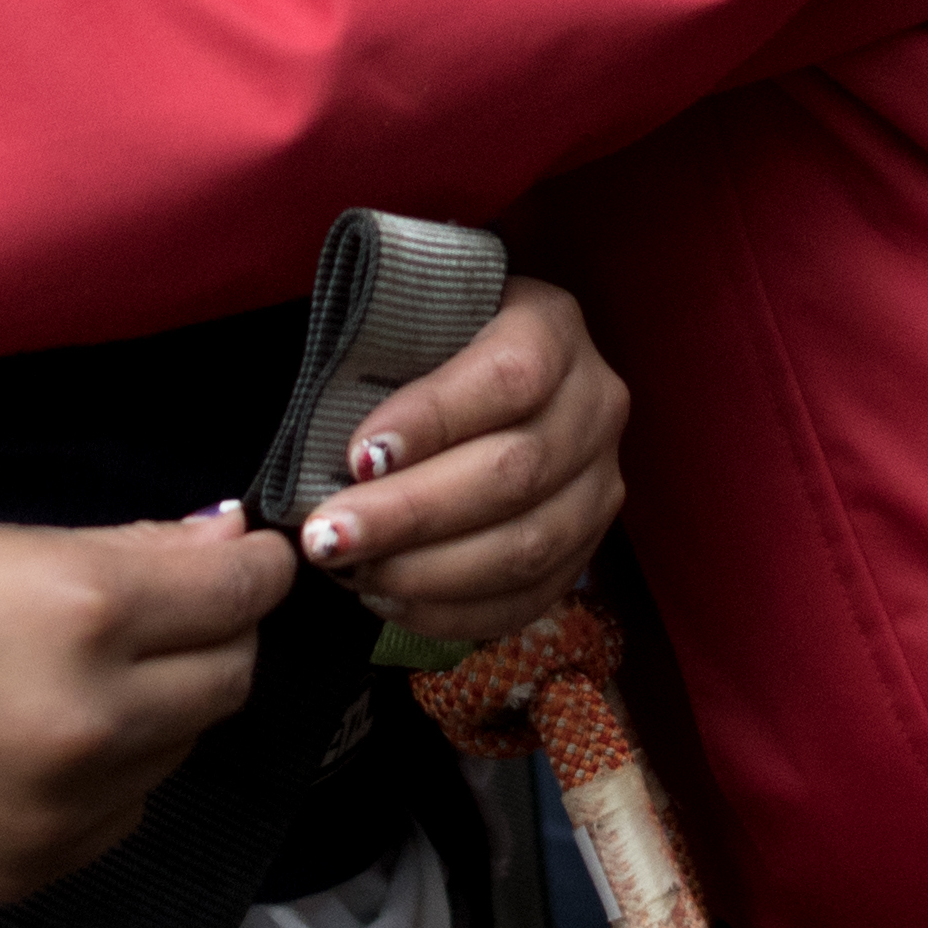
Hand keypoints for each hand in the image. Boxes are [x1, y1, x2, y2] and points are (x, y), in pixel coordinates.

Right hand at [0, 516, 298, 902]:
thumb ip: (121, 555)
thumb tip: (213, 547)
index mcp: (82, 608)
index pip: (238, 591)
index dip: (253, 566)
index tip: (247, 557)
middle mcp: (91, 716)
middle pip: (227, 678)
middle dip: (215, 636)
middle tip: (173, 612)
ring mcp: (64, 805)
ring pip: (176, 751)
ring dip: (157, 710)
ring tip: (80, 678)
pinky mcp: (32, 867)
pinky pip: (120, 813)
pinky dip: (106, 777)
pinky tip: (41, 741)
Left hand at [293, 278, 628, 641]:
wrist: (476, 380)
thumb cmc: (423, 343)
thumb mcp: (407, 317)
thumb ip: (375, 351)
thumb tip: (332, 429)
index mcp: (553, 327)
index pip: (509, 375)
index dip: (434, 418)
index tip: (357, 456)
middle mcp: (594, 405)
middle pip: (516, 471)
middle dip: (411, 513)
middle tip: (329, 536)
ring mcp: (599, 484)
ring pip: (527, 546)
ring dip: (427, 572)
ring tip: (352, 572)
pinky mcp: (586, 548)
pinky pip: (528, 598)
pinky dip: (453, 610)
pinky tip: (388, 600)